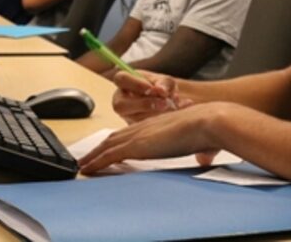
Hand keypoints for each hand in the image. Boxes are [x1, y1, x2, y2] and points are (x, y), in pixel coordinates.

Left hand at [78, 102, 233, 174]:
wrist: (208, 121)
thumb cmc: (209, 129)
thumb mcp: (201, 141)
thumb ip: (200, 150)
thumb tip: (207, 159)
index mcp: (157, 124)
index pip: (132, 133)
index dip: (118, 140)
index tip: (108, 148)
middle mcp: (144, 126)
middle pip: (114, 137)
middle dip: (99, 148)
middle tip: (87, 157)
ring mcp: (139, 135)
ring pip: (107, 145)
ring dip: (93, 156)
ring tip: (81, 165)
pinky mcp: (136, 145)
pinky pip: (109, 155)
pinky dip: (96, 162)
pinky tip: (86, 169)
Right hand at [110, 70, 191, 123]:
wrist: (164, 100)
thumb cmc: (160, 86)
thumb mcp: (164, 80)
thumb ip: (163, 83)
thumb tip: (161, 91)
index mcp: (124, 81)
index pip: (122, 79)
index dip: (136, 85)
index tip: (152, 89)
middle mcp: (120, 99)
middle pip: (122, 105)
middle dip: (145, 105)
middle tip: (164, 103)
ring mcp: (126, 116)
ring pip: (134, 118)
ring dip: (155, 113)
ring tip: (171, 106)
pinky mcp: (133, 127)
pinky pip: (143, 128)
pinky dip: (159, 121)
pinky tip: (170, 114)